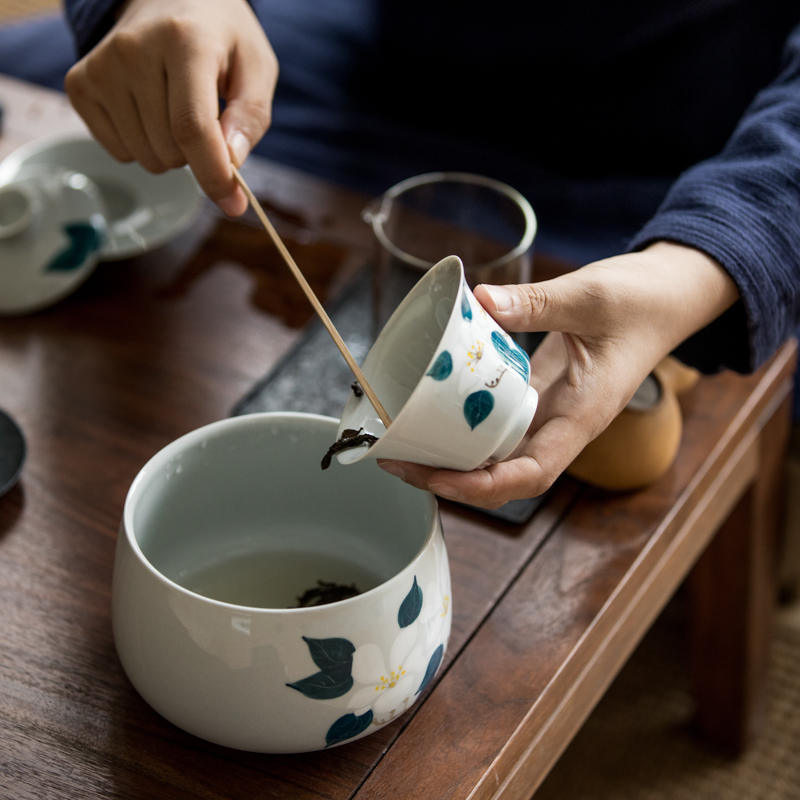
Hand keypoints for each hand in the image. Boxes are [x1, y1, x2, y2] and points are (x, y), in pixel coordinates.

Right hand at [64, 0, 277, 215]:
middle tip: (203, 115)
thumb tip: (232, 165)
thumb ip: (250, 118)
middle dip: (197, 154)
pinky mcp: (80, 84)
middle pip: (170, 150)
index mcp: (184, 40)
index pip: (192, 127)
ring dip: (170, 151)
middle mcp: (132, 49)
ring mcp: (100, 67)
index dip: (214, 175)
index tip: (234, 204)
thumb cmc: (220, 38)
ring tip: (175, 107)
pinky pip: (120, 152)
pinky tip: (149, 109)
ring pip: (146, 158)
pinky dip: (142, 145)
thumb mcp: (256, 68)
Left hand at [377, 242, 738, 507]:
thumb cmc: (641, 302)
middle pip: (504, 476)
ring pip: (498, 453)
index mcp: (582, 415)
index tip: (436, 477)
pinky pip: (498, 421)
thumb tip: (481, 302)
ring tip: (403, 445)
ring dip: (452, 457)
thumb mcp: (591, 296)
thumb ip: (539, 303)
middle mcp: (563, 424)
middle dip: (450, 479)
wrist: (668, 298)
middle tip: (396, 461)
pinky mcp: (540, 393)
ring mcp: (551, 412)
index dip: (483, 486)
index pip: (532, 474)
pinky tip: (432, 411)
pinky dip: (465, 425)